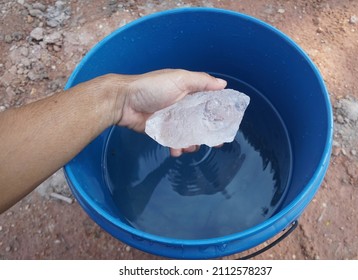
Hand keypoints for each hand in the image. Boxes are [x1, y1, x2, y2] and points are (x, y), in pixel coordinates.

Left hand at [111, 69, 226, 155]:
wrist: (124, 102)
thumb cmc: (152, 87)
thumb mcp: (179, 79)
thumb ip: (201, 81)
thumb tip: (223, 84)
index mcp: (189, 92)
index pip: (209, 103)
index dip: (218, 113)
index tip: (227, 123)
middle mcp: (183, 106)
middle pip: (201, 122)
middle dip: (208, 134)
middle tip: (214, 143)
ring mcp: (173, 120)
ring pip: (189, 135)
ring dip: (192, 143)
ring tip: (191, 147)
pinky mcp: (162, 131)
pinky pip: (174, 142)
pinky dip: (177, 147)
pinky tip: (176, 150)